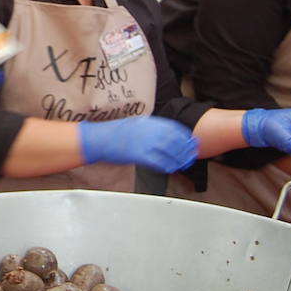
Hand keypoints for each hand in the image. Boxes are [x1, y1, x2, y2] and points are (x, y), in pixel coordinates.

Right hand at [77, 116, 197, 172]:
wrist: (100, 138)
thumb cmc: (116, 131)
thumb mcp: (137, 123)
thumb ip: (152, 127)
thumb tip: (165, 133)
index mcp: (151, 122)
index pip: (175, 128)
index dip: (185, 137)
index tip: (190, 143)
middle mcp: (151, 131)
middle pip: (176, 141)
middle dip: (185, 150)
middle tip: (190, 156)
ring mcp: (146, 143)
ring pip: (170, 153)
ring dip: (179, 160)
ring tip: (182, 164)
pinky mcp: (140, 155)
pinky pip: (159, 162)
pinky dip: (167, 166)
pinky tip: (170, 168)